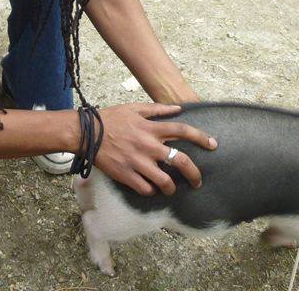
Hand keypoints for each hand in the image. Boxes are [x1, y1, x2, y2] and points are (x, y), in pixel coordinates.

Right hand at [93, 103, 216, 195]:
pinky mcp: (127, 175)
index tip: (213, 144)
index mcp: (151, 128)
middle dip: (194, 174)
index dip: (201, 138)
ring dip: (171, 188)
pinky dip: (151, 191)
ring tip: (170, 189)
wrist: (86, 133)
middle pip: (181, 162)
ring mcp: (138, 163)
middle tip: (197, 181)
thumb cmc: (110, 119)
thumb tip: (178, 109)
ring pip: (165, 182)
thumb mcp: (134, 108)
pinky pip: (146, 189)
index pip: (182, 131)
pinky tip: (150, 188)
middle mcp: (148, 146)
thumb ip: (157, 109)